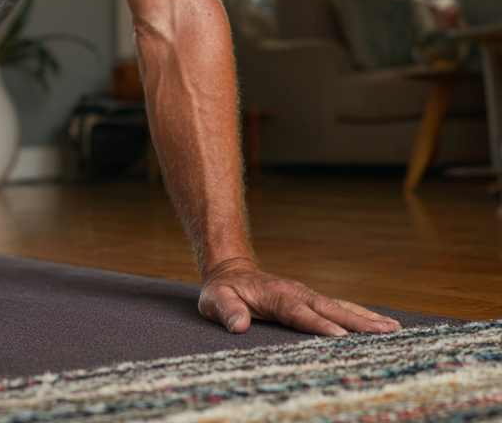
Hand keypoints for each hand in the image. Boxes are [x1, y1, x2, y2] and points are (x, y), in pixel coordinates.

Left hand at [198, 257, 400, 336]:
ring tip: (393, 329)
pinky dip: (359, 316)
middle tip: (385, 332)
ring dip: (365, 317)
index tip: (340, 337)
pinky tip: (379, 325)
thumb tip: (238, 324)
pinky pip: (338, 308)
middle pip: (329, 308)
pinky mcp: (311, 300)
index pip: (299, 312)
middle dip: (356, 321)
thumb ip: (226, 309)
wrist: (230, 270)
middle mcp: (296, 292)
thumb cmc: (222, 289)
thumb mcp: (214, 298)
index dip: (318, 324)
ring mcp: (306, 295)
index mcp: (275, 293)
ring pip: (339, 306)